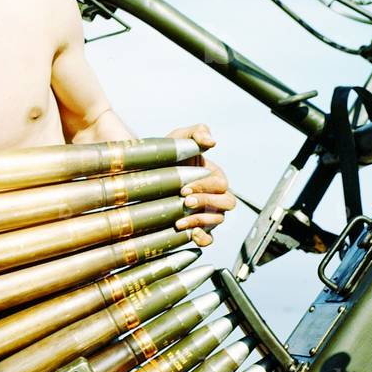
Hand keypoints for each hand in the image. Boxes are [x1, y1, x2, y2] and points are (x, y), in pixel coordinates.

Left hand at [169, 124, 235, 246]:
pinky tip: (190, 234)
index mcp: (215, 176)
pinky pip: (209, 238)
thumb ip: (197, 132)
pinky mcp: (196, 227)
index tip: (184, 188)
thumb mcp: (180, 137)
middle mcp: (215, 196)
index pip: (221, 185)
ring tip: (179, 221)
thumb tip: (211, 141)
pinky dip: (204, 239)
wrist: (145, 171)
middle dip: (206, 204)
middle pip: (226, 204)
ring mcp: (207, 213)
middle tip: (185, 201)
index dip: (205, 187)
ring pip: (217, 221)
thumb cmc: (166, 153)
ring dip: (200, 222)